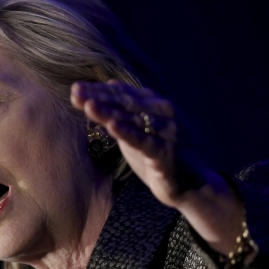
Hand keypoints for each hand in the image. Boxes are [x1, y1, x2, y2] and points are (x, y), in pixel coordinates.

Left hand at [70, 80, 246, 256]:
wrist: (192, 184)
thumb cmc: (162, 156)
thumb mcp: (139, 130)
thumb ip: (124, 110)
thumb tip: (108, 84)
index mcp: (155, 105)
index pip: (123, 93)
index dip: (99, 91)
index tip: (76, 88)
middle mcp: (163, 113)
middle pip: (126, 102)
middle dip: (99, 97)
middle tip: (76, 93)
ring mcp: (166, 132)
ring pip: (134, 119)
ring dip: (110, 112)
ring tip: (88, 105)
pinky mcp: (166, 154)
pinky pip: (144, 142)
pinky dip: (128, 133)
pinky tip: (111, 127)